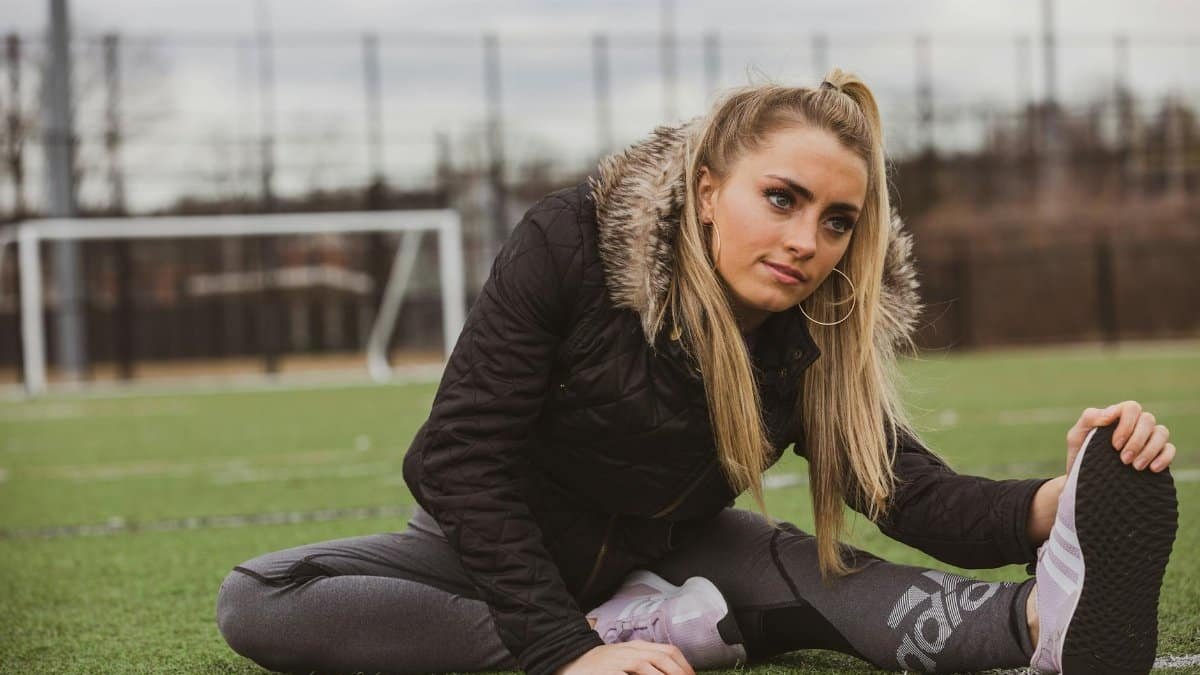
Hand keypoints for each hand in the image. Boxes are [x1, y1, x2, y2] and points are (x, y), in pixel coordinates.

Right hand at [554, 642, 694, 674]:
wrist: (571, 662)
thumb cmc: (601, 666)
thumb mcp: (626, 659)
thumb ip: (646, 663)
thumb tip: (668, 670)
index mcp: (638, 647)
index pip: (670, 651)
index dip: (685, 666)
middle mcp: (632, 651)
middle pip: (664, 659)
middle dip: (680, 674)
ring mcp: (620, 661)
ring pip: (649, 667)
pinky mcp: (610, 672)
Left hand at [1066, 401, 1175, 473]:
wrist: (1085, 478)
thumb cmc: (1080, 452)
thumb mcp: (1077, 435)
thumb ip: (1090, 418)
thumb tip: (1112, 413)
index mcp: (1118, 416)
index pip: (1132, 408)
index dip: (1126, 425)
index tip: (1114, 445)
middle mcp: (1136, 424)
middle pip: (1148, 420)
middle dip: (1137, 441)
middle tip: (1124, 459)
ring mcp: (1148, 438)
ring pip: (1161, 432)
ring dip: (1150, 449)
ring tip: (1135, 467)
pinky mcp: (1158, 453)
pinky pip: (1170, 449)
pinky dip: (1165, 457)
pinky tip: (1152, 468)